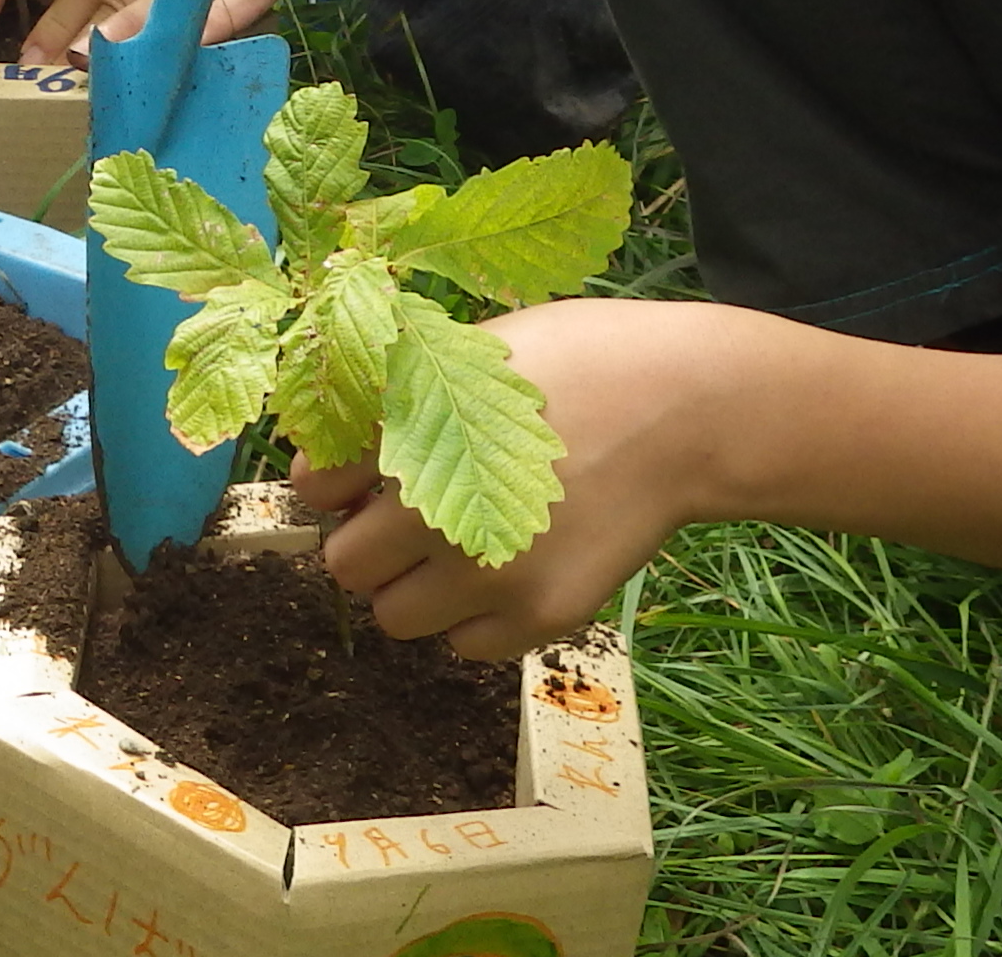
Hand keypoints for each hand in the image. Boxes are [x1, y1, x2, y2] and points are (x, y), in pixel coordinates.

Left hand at [299, 298, 756, 658]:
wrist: (688, 407)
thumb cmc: (577, 363)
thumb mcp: (471, 355)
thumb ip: (395, 407)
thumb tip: (328, 469)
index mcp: (411, 433)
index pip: (313, 486)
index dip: (334, 480)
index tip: (362, 474)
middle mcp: (439, 509)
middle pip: (345, 565)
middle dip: (369, 540)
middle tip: (412, 515)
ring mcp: (492, 571)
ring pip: (396, 617)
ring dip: (416, 587)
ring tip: (463, 544)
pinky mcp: (542, 616)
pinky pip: (465, 646)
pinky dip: (476, 618)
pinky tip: (510, 568)